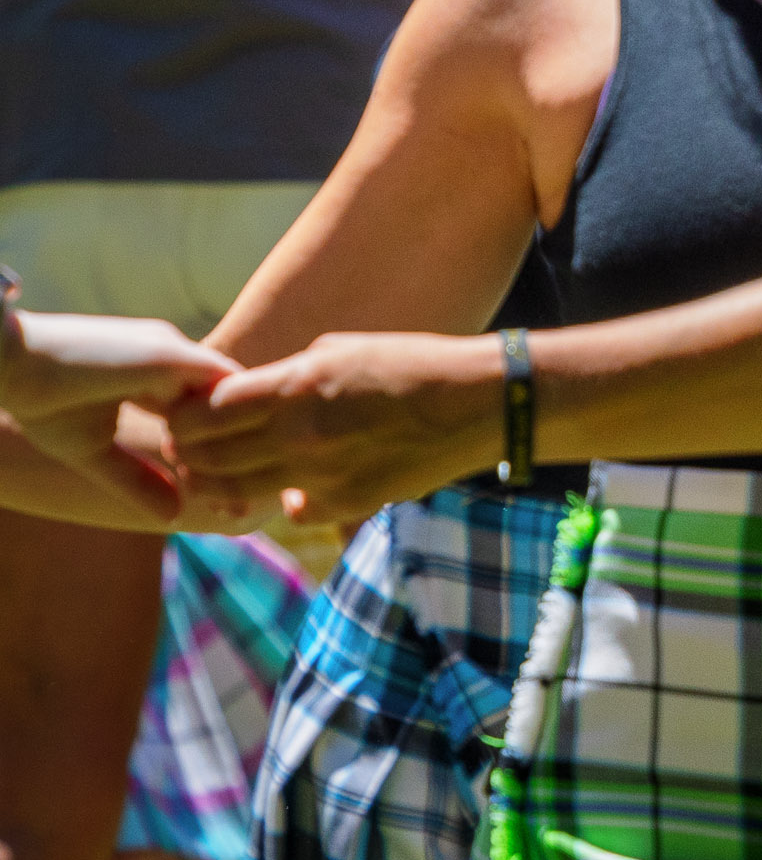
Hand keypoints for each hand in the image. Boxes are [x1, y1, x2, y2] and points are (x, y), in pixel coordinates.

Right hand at [0, 313, 235, 523]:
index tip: (224, 507)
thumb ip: (137, 479)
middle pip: (232, 410)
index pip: (207, 418)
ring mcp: (177, 355)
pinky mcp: (170, 354)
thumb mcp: (95, 451)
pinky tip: (213, 471)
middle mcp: (177, 362)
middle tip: (241, 511)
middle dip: (240, 460)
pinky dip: (224, 430)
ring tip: (231, 500)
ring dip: (236, 449)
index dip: (217, 459)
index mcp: (160, 377)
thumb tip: (173, 517)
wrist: (8, 368)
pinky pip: (222, 390)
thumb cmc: (42, 401)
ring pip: (235, 401)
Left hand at [182, 330, 507, 525]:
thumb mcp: (341, 351)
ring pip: (238, 490)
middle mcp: (301, 432)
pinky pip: (293, 508)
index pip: (206, 410)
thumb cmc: (413, 364)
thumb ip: (287, 378)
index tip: (185, 418)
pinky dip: (286, 500)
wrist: (480, 403)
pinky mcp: (348, 502)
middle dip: (190, 453)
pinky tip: (295, 486)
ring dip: (220, 485)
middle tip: (188, 451)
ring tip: (220, 476)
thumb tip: (248, 398)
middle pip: (210, 454)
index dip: (184, 417)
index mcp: (296, 386)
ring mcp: (322, 472)